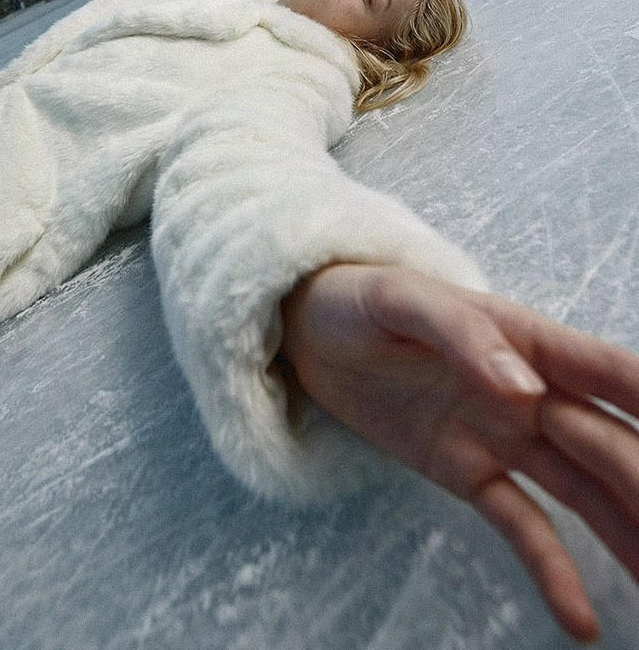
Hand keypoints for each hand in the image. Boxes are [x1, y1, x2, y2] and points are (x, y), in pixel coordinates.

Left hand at [280, 264, 638, 643]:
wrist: (309, 332)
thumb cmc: (358, 299)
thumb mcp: (400, 300)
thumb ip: (461, 335)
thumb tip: (527, 387)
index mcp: (522, 339)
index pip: (606, 372)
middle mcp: (529, 392)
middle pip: (609, 444)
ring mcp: (501, 436)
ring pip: (584, 493)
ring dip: (626, 533)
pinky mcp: (467, 471)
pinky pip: (521, 524)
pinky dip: (552, 570)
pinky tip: (582, 618)